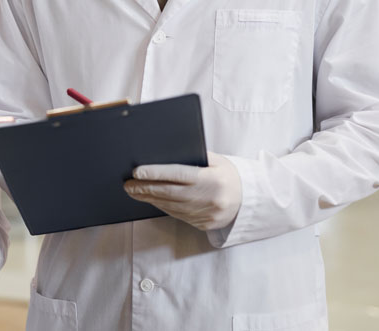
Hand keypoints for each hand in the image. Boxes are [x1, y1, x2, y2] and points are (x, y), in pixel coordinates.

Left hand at [123, 152, 241, 230]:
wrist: (251, 199)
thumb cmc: (229, 174)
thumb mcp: (216, 160)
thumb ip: (193, 157)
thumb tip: (163, 154)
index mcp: (212, 180)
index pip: (177, 175)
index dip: (155, 174)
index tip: (137, 172)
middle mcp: (209, 199)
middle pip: (169, 193)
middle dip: (145, 188)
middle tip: (128, 184)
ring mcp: (206, 214)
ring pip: (171, 206)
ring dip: (150, 199)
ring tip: (134, 192)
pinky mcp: (204, 224)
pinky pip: (178, 215)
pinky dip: (162, 207)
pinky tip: (152, 200)